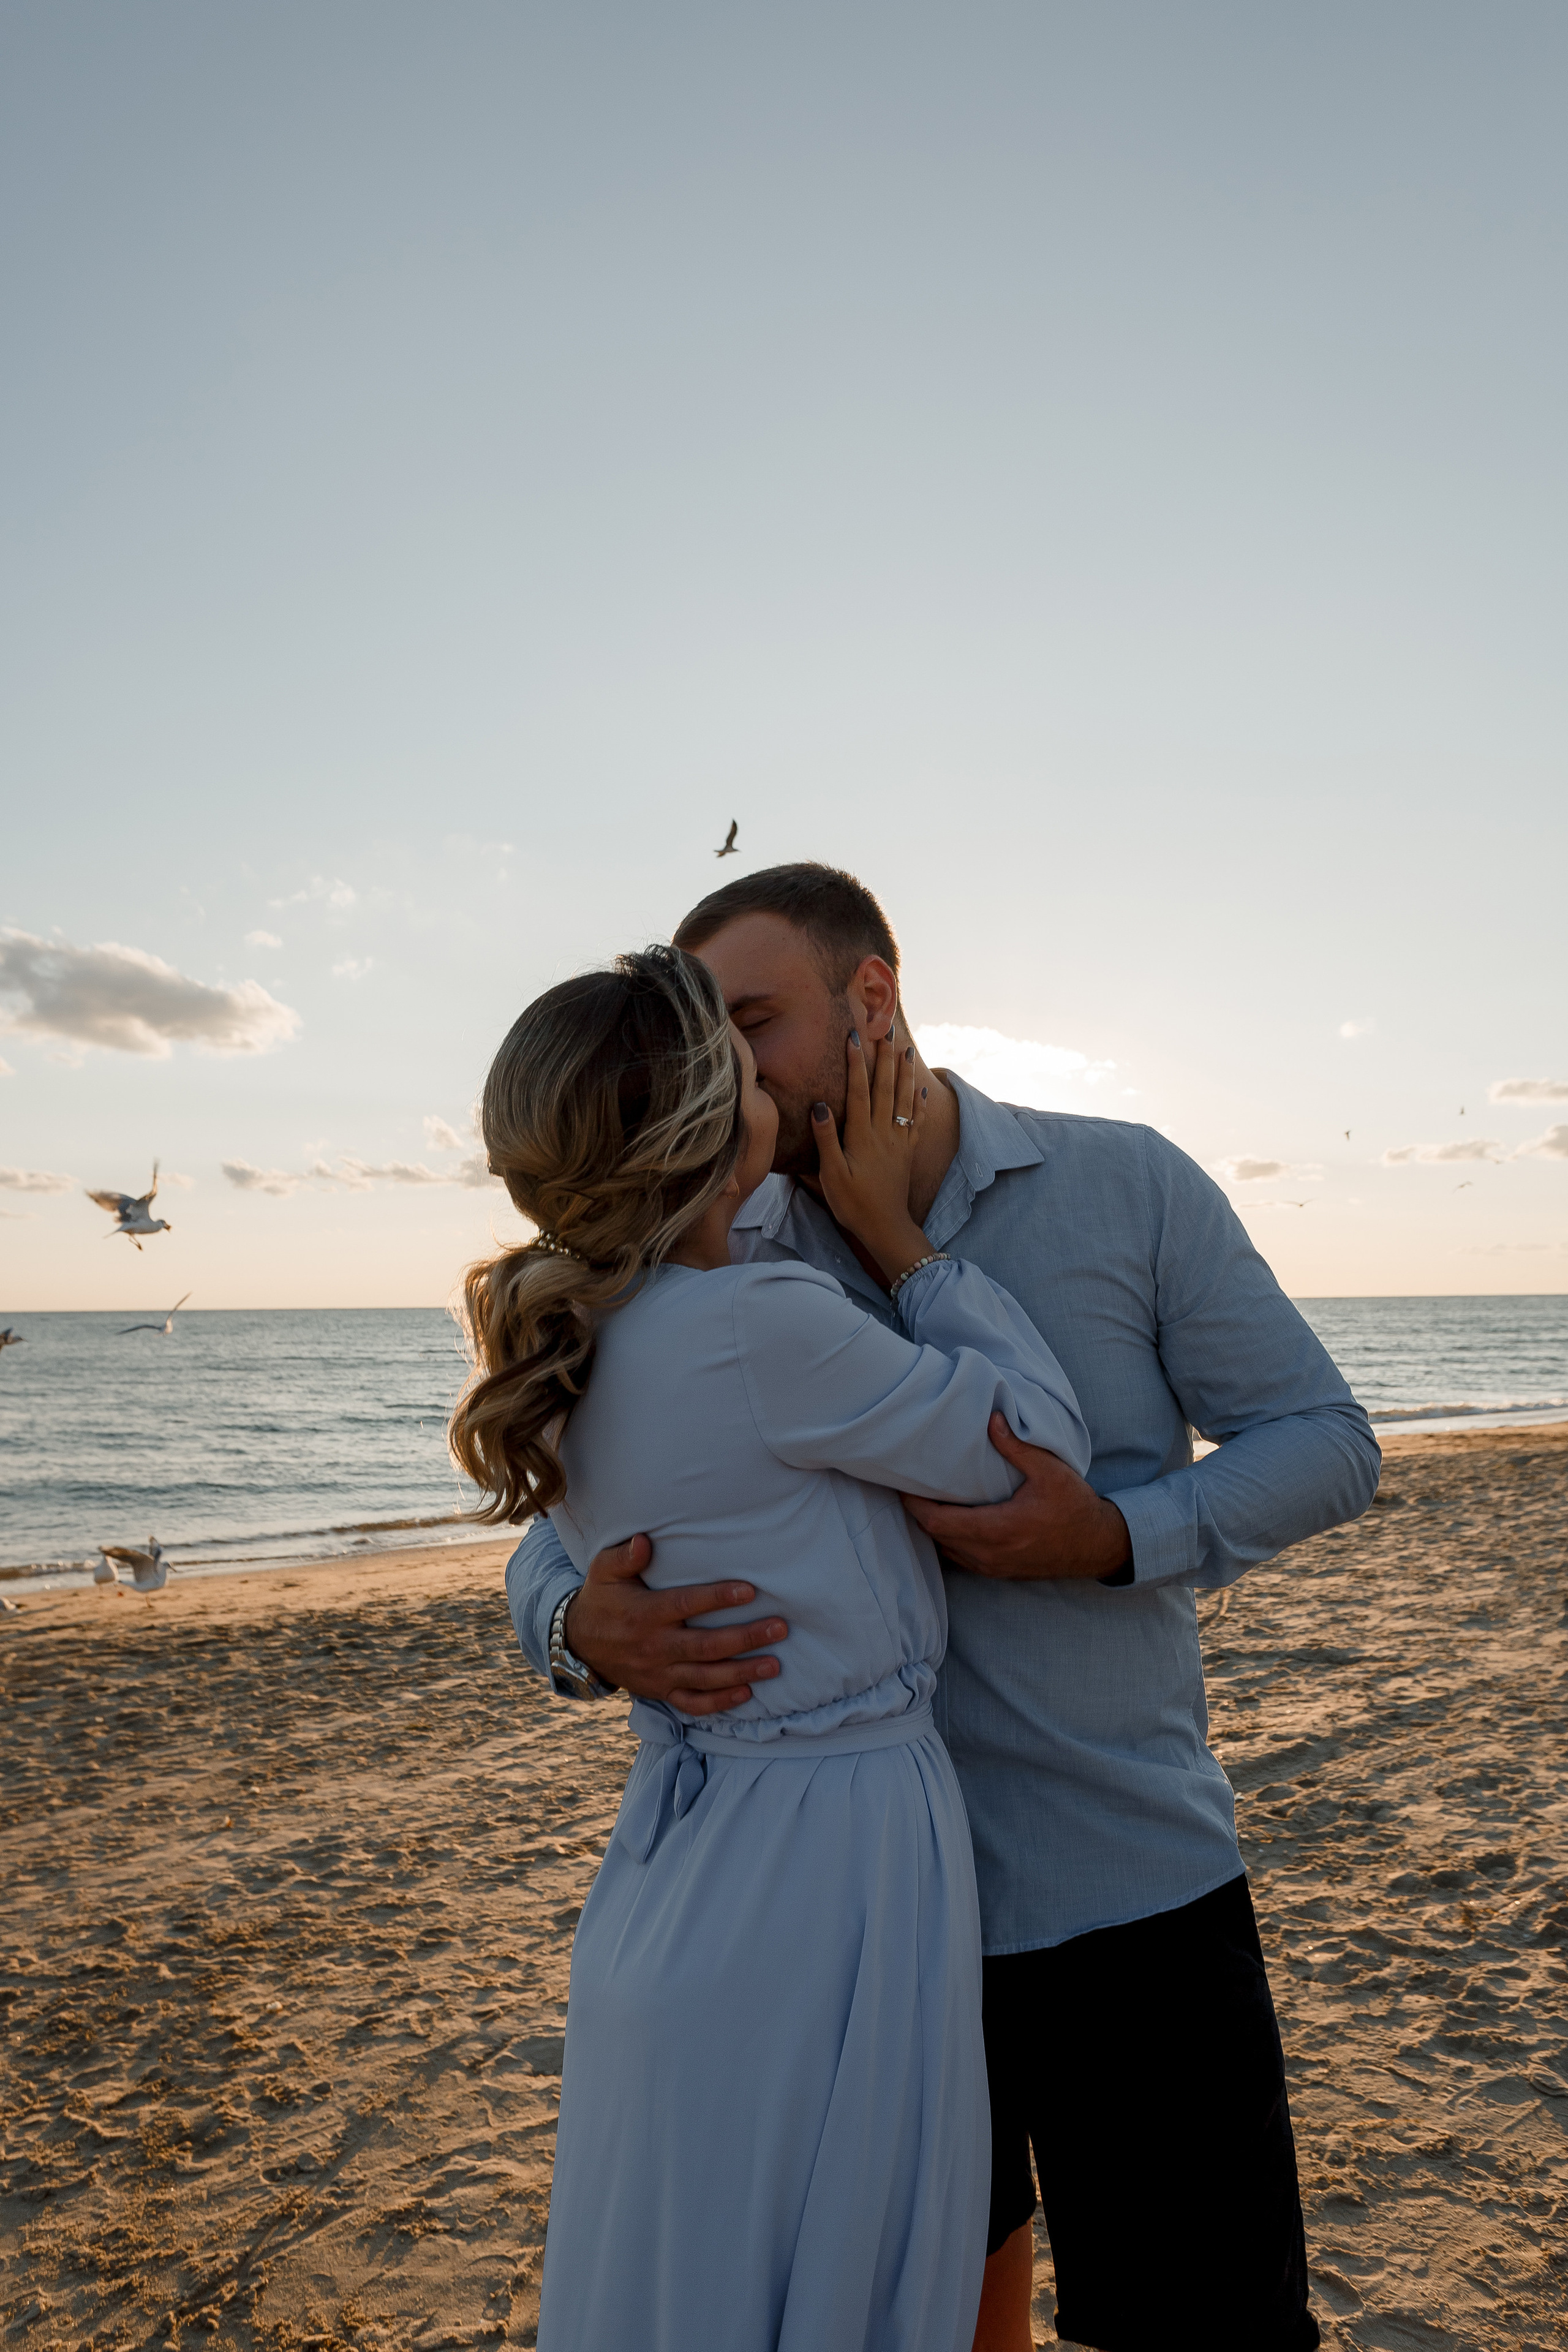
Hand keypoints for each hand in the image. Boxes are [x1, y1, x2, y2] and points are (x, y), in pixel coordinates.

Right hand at [563, 1534, 788, 1714]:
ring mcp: (658, 1673)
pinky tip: (746, 1694)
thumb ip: (625, 1556)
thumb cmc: (601, 1599)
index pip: (687, 1605)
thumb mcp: (603, 1571)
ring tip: (775, 1664)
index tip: (750, 1591)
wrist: (578, 1644)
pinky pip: (692, 1702)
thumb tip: (644, 1541)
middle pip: (707, 1646)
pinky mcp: (660, 1691)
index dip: (718, 1598)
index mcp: (645, 1613)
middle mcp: (654, 1646)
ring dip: (743, 1673)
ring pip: (706, 1677)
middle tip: (780, 1628)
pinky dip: (719, 1703)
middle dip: (746, 1638)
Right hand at [811, 1031, 929, 1284]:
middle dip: (884, 1058)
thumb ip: (826, 1139)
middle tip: (887, 1032)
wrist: (886, 1227)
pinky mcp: (907, 1152)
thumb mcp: (832, 1174)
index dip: (856, 1064)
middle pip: (884, 1088)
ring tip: (907, 1050)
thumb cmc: (853, 1203)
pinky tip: (921, 1089)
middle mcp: (883, 1133)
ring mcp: (898, 1141)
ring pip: (902, 1100)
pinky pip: (915, 1121)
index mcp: (862, 1136)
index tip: (854, 1038)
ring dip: (904, 1073)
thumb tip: (819, 1105)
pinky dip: (918, 1103)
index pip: (859, 1092)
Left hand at [902, 1414, 1132, 1581]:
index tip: (903, 1482)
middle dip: (918, 1511)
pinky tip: (950, 1518)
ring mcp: (992, 1567)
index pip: (937, 1521)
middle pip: (935, 1535)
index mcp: (997, 1529)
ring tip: (926, 1497)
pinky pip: (960, 1558)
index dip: (914, 1504)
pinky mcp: (998, 1572)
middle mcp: (989, 1554)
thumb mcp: (1050, 1472)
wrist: (1097, 1546)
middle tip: (909, 1483)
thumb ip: (1017, 1447)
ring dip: (933, 1527)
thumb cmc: (1075, 1507)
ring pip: (945, 1549)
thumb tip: (992, 1420)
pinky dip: (948, 1539)